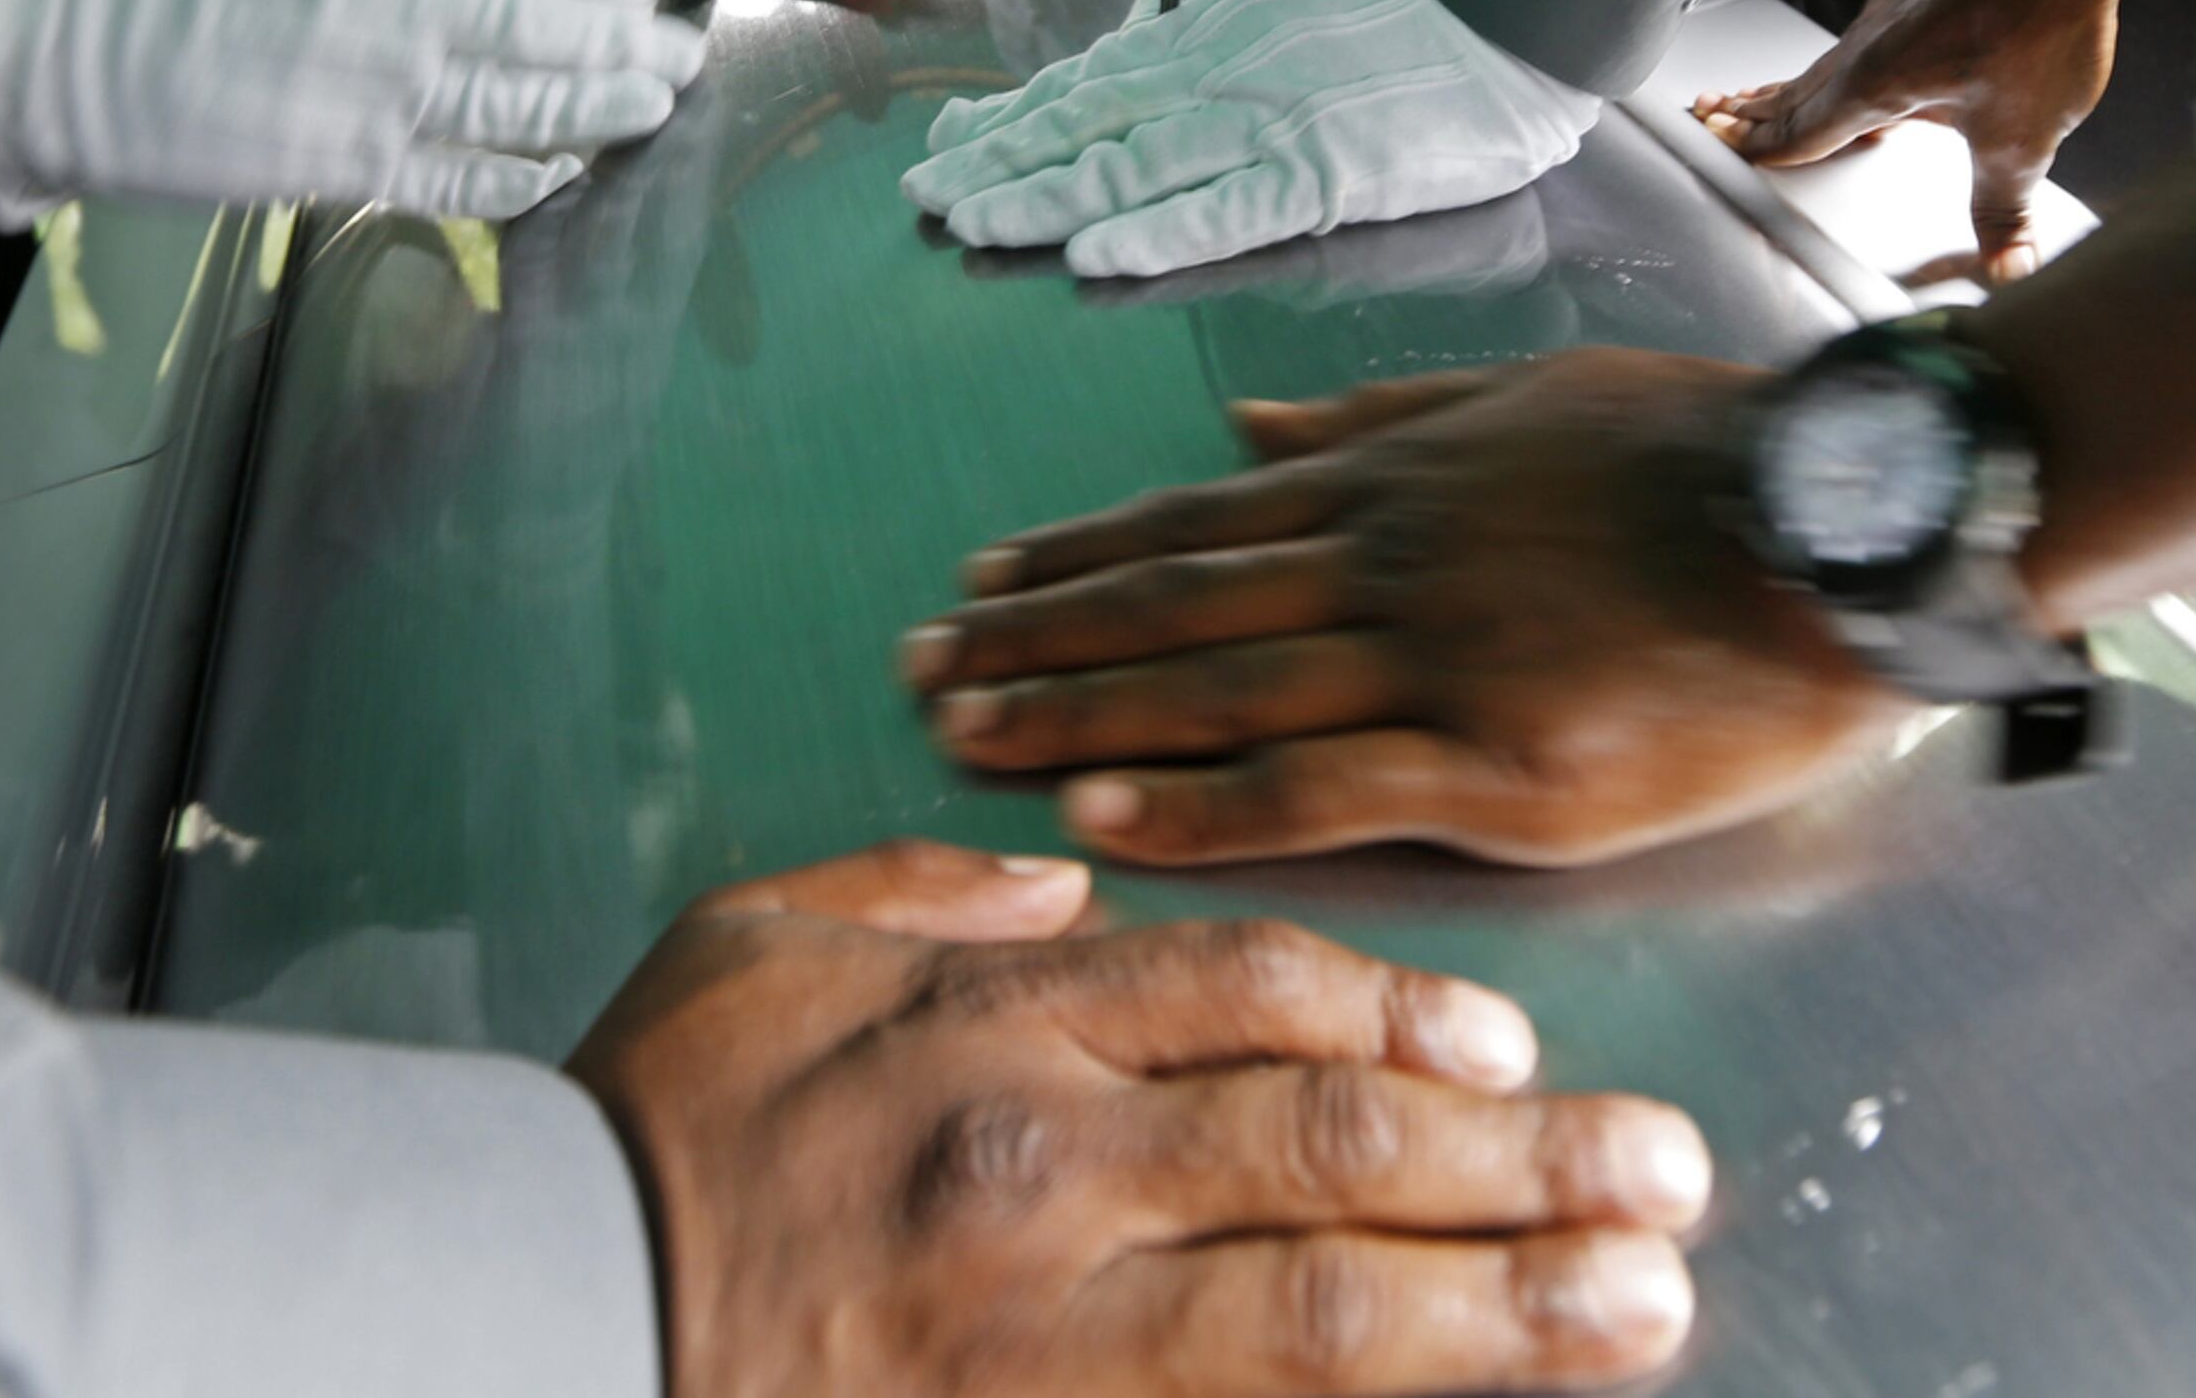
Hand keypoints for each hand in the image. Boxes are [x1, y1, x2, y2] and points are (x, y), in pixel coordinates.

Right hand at [0, 0, 704, 226]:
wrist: (59, 33)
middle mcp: (394, 12)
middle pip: (545, 27)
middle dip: (625, 42)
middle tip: (687, 49)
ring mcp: (374, 93)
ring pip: (521, 103)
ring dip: (598, 106)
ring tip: (656, 104)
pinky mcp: (339, 167)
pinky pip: (455, 179)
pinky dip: (518, 179)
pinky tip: (564, 174)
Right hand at [567, 840, 1709, 1397]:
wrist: (529, 1320)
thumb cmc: (649, 1132)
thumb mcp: (759, 938)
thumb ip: (925, 888)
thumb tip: (1068, 865)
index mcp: (995, 1025)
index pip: (1257, 992)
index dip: (1410, 1009)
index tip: (1516, 1042)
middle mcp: (1049, 1168)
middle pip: (1339, 1142)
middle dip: (1525, 1160)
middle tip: (1666, 1174)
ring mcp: (1051, 1329)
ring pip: (1328, 1310)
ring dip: (1510, 1307)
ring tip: (1644, 1306)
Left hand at [903, 0, 1598, 278]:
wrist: (1506, 14)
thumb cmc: (1405, 19)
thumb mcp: (1284, 3)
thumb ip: (1207, 22)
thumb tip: (1138, 20)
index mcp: (1207, 43)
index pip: (1086, 86)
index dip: (1009, 122)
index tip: (942, 148)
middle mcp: (1215, 79)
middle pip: (1087, 127)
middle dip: (1000, 165)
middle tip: (925, 198)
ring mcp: (1264, 125)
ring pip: (1134, 167)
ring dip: (1046, 199)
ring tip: (974, 224)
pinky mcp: (1321, 173)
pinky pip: (1226, 209)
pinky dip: (1160, 234)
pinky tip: (1099, 257)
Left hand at [903, 350, 1900, 866]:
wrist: (1850, 523)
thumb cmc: (1710, 456)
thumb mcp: (1530, 395)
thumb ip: (1379, 414)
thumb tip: (1240, 421)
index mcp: (1398, 479)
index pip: (1198, 520)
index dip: (1076, 557)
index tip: (978, 581)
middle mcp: (1387, 561)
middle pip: (1171, 603)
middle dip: (1031, 636)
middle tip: (916, 669)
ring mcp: (1434, 663)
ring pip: (1211, 689)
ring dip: (1071, 712)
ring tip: (958, 734)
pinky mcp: (1498, 768)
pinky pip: (1312, 788)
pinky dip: (1196, 802)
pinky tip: (1099, 816)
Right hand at [1692, 0, 2124, 279]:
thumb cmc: (2041, 30)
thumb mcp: (2020, 141)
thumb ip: (2004, 210)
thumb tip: (2007, 266)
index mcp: (1875, 83)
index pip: (1800, 128)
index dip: (1758, 145)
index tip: (1716, 145)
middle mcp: (1871, 43)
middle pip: (1799, 89)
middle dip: (1754, 110)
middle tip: (1711, 115)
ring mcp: (1894, 12)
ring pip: (1828, 61)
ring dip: (1793, 85)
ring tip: (1763, 95)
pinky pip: (1861, 39)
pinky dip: (1839, 62)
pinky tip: (1855, 64)